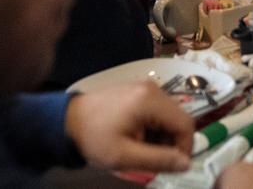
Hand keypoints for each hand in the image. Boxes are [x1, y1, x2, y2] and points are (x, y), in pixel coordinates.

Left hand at [65, 81, 192, 172]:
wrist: (66, 121)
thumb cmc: (94, 138)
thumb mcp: (124, 156)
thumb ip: (158, 160)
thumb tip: (186, 164)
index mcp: (150, 101)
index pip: (186, 124)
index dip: (185, 148)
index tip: (174, 165)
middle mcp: (152, 88)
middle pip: (178, 118)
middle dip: (171, 142)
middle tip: (154, 159)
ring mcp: (146, 87)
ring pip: (170, 115)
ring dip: (163, 136)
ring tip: (142, 149)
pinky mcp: (139, 91)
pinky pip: (159, 110)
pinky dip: (154, 127)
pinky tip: (138, 137)